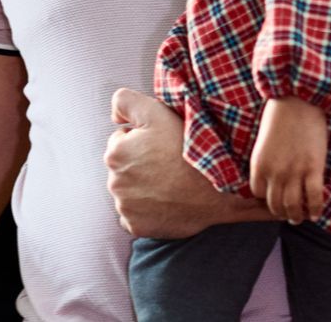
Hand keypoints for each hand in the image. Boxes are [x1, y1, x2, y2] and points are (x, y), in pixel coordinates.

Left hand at [104, 88, 270, 238]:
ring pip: (130, 191)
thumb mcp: (156, 111)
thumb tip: (114, 116)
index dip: (144, 140)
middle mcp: (114, 183)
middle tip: (169, 163)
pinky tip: (166, 202)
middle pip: (125, 167)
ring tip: (171, 182)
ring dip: (144, 187)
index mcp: (115, 153)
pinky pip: (135, 217)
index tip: (162, 144)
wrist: (216, 186)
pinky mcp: (137, 227)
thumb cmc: (187, 147)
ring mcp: (125, 207)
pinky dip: (146, 211)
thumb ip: (125, 102)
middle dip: (141, 164)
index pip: (122, 140)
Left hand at [250, 97, 326, 224]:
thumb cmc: (280, 114)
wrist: (298, 99)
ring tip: (299, 217)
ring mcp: (295, 172)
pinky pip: (314, 198)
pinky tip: (315, 214)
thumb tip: (272, 176)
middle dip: (281, 213)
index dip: (266, 199)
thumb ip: (265, 160)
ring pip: (294, 206)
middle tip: (287, 215)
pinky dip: (315, 209)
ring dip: (296, 216)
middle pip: (275, 204)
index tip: (273, 199)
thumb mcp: (264, 141)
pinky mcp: (314, 168)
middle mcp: (274, 172)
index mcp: (259, 164)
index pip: (257, 193)